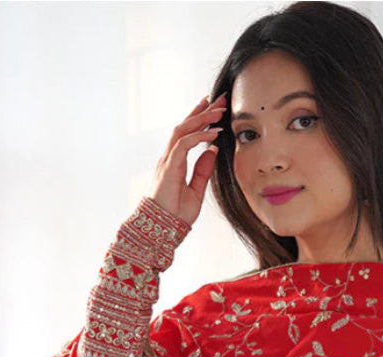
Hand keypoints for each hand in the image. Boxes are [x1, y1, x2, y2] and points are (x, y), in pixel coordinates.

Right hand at [149, 92, 226, 224]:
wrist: (162, 231)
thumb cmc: (175, 216)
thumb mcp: (196, 191)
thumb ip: (203, 171)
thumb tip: (212, 151)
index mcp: (174, 162)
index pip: (187, 134)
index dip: (200, 119)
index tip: (215, 108)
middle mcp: (169, 157)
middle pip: (185, 126)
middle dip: (202, 111)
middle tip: (220, 99)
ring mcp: (167, 161)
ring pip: (183, 130)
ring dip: (202, 118)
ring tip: (219, 110)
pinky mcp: (169, 167)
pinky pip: (184, 144)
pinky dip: (199, 136)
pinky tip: (214, 132)